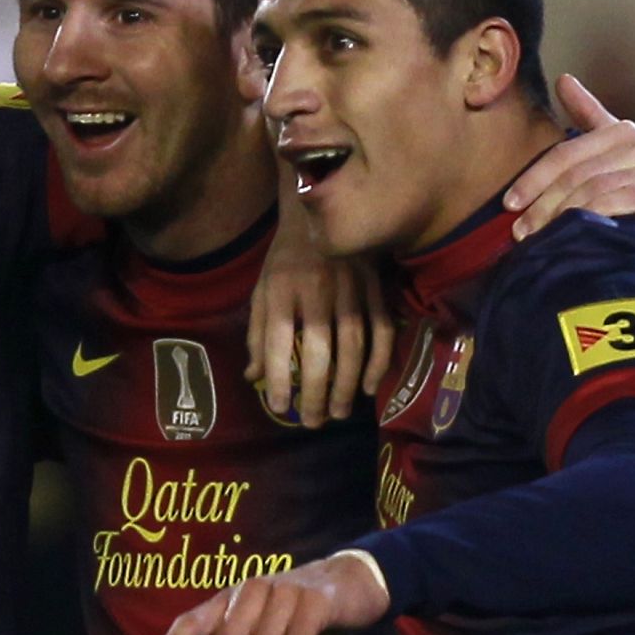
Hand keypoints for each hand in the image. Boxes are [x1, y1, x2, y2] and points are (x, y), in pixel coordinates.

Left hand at [246, 215, 392, 427]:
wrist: (319, 212)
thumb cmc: (284, 259)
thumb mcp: (262, 291)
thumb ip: (257, 333)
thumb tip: (253, 378)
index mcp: (280, 291)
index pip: (277, 341)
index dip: (279, 378)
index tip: (280, 408)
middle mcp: (315, 291)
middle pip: (318, 349)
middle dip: (316, 391)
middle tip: (314, 421)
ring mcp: (349, 288)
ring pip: (353, 345)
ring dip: (347, 384)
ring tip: (339, 412)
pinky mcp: (374, 288)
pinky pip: (381, 329)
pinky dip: (378, 361)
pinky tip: (368, 387)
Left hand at [503, 74, 634, 244]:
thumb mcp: (622, 139)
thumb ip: (590, 114)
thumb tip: (563, 79)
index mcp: (618, 132)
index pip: (565, 154)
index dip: (534, 178)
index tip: (510, 203)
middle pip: (576, 175)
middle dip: (542, 204)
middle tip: (519, 230)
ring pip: (596, 189)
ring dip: (563, 215)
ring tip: (540, 238)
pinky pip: (626, 201)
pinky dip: (598, 215)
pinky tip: (580, 231)